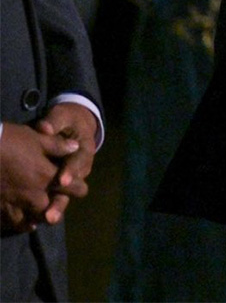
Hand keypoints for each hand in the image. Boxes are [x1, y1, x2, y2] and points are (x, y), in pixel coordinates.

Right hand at [1, 122, 79, 231]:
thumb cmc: (7, 142)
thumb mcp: (36, 137)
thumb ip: (58, 146)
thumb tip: (75, 147)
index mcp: (47, 177)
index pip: (75, 189)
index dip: (79, 187)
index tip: (78, 186)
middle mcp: (34, 197)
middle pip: (54, 209)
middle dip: (56, 205)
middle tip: (55, 201)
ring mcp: (14, 207)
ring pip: (33, 221)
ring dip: (38, 216)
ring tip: (38, 214)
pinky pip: (12, 224)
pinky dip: (18, 222)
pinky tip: (18, 218)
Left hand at [37, 102, 97, 223]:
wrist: (75, 126)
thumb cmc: (67, 121)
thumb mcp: (63, 116)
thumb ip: (54, 122)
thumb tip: (44, 128)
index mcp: (84, 150)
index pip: (77, 162)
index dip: (70, 172)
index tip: (61, 181)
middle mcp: (80, 168)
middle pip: (73, 189)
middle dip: (61, 202)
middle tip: (50, 215)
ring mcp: (71, 179)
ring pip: (63, 197)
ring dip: (54, 208)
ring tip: (44, 220)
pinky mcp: (60, 185)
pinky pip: (53, 198)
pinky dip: (43, 208)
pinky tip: (31, 219)